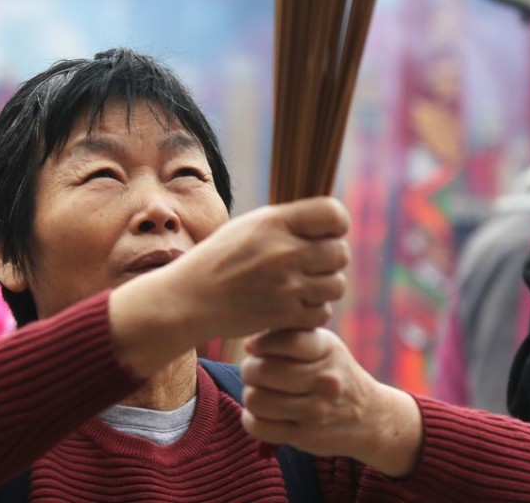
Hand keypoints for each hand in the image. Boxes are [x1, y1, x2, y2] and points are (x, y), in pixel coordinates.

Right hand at [179, 197, 350, 340]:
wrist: (189, 299)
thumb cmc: (219, 258)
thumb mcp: (250, 226)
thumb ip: (288, 223)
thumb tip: (329, 222)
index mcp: (275, 222)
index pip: (334, 214)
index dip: (337, 224)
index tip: (327, 233)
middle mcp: (284, 251)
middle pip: (341, 252)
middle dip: (331, 258)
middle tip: (314, 263)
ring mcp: (286, 286)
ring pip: (336, 285)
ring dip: (325, 286)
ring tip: (304, 284)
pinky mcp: (284, 316)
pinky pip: (322, 312)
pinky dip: (312, 311)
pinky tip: (294, 304)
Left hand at [239, 327, 422, 477]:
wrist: (370, 416)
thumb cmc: (334, 372)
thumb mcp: (325, 345)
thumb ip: (292, 334)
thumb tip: (250, 342)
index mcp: (328, 350)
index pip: (288, 341)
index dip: (261, 343)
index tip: (252, 346)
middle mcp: (325, 380)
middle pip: (263, 371)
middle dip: (249, 369)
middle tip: (254, 372)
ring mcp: (315, 411)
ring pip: (256, 400)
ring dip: (251, 395)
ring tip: (261, 392)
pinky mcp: (305, 437)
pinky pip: (258, 427)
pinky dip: (252, 420)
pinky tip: (263, 413)